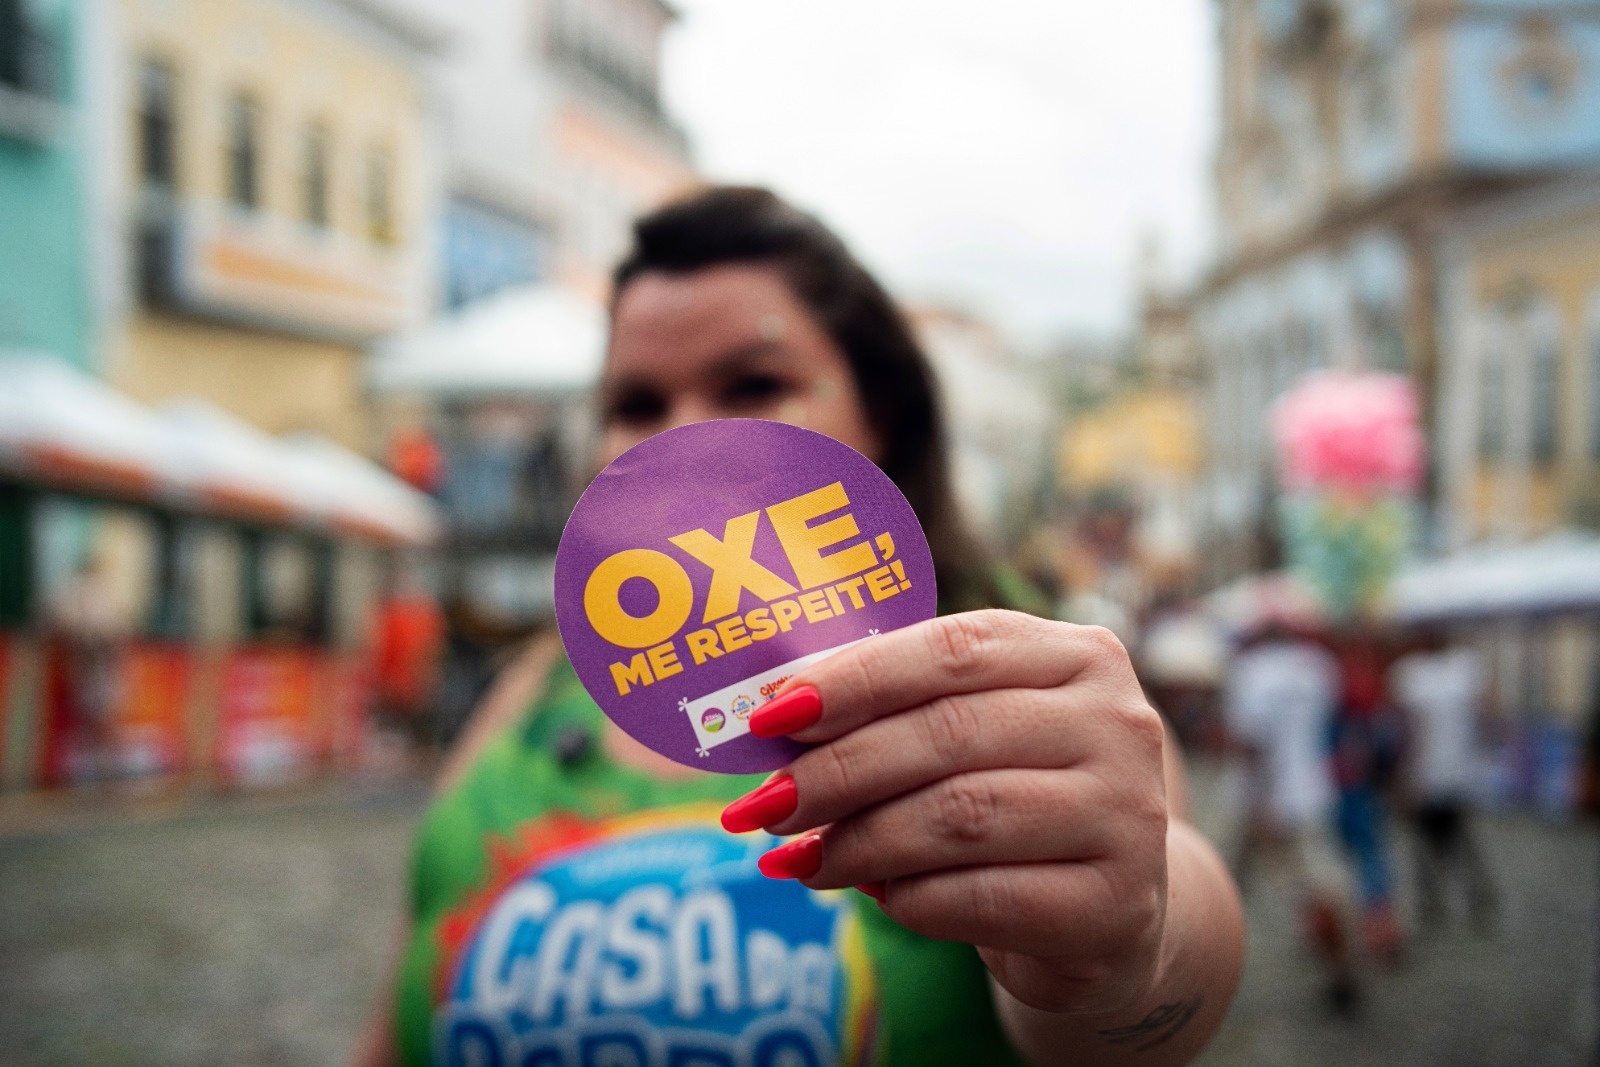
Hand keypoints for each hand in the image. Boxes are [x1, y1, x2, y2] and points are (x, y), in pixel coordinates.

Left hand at [721, 610, 1170, 1015]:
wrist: (1109, 910)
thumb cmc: (1016, 796)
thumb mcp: (974, 733)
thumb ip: (899, 709)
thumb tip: (772, 719)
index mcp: (1080, 655)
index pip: (952, 647)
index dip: (854, 678)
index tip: (769, 716)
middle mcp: (1117, 725)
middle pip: (948, 732)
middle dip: (838, 769)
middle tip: (763, 802)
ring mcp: (1127, 817)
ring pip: (960, 814)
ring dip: (858, 839)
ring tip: (796, 855)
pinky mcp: (1114, 907)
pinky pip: (979, 897)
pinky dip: (907, 897)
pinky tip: (873, 896)